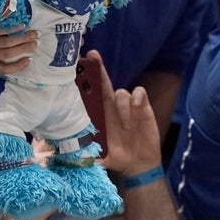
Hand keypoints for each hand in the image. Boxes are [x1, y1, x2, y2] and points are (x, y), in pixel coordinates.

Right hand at [0, 20, 38, 73]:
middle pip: (8, 42)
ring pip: (8, 54)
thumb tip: (6, 8)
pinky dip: (17, 66)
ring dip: (23, 49)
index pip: (0, 30)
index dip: (13, 28)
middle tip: (35, 34)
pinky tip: (27, 61)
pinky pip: (5, 69)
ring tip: (34, 44)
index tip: (24, 25)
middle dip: (23, 38)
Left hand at [87, 50, 160, 174]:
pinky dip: (137, 98)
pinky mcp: (143, 107)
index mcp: (99, 116)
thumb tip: (81, 162)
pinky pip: (139, 93)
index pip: (90, 94)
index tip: (76, 67)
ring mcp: (128, 106)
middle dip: (98, 68)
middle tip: (93, 55)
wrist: (139, 164)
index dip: (83, 82)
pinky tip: (137, 107)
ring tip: (126, 124)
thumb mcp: (103, 158)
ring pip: (121, 92)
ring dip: (122, 105)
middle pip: (103, 83)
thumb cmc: (117, 156)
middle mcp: (111, 107)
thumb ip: (93, 158)